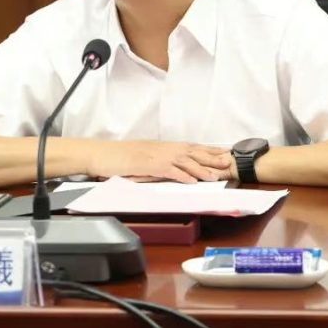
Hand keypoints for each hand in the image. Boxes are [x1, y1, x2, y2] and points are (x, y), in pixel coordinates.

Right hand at [86, 140, 232, 182]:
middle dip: (211, 156)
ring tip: (215, 176)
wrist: (99, 154)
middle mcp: (161, 148)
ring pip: (184, 160)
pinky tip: (192, 181)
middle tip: (228, 161)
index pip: (189, 147)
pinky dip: (182, 175)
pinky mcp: (147, 164)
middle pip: (191, 151)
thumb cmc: (117, 157)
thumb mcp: (141, 159)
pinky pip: (168, 169)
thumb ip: (156, 163)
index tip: (222, 153)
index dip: (207, 150)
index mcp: (161, 146)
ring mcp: (155, 155)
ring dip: (201, 168)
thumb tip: (170, 170)